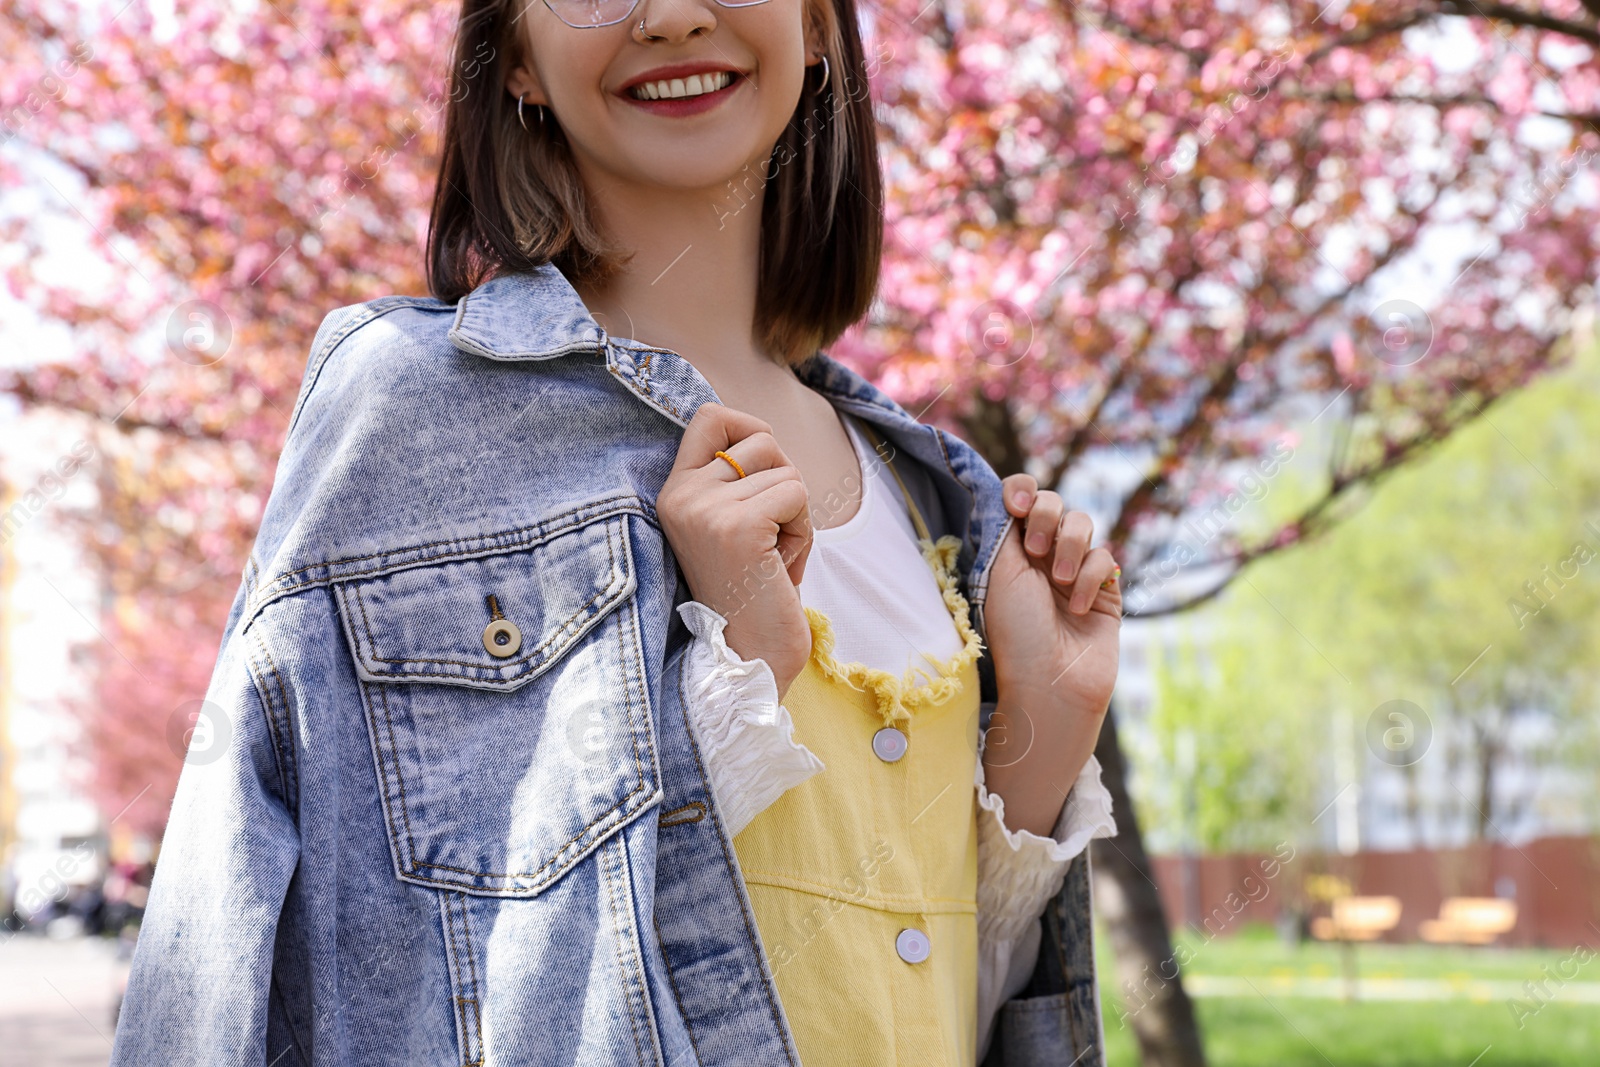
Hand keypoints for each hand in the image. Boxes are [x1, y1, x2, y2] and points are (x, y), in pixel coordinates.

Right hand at [658, 403, 813, 698]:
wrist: (751, 658)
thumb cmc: (753, 593)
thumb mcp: (733, 525)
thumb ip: (735, 481)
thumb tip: (761, 433)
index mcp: (673, 494)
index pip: (709, 417)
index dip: (749, 427)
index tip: (765, 467)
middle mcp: (681, 497)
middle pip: (761, 439)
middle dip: (784, 481)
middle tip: (772, 534)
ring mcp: (706, 510)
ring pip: (786, 469)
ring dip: (796, 513)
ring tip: (774, 556)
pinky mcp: (739, 526)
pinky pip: (797, 493)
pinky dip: (804, 530)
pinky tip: (782, 566)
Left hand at [979, 474, 1120, 832]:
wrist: (1050, 681)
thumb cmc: (1016, 632)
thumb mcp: (1000, 573)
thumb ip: (1007, 528)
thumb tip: (1009, 493)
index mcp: (1010, 551)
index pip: (1020, 498)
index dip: (1021, 490)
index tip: (1016, 505)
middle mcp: (1041, 557)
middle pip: (1054, 503)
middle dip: (1047, 518)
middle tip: (1036, 552)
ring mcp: (1075, 571)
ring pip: (1083, 524)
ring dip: (1070, 546)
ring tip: (1059, 582)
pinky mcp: (1105, 589)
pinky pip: (1105, 558)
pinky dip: (1090, 578)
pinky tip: (1078, 606)